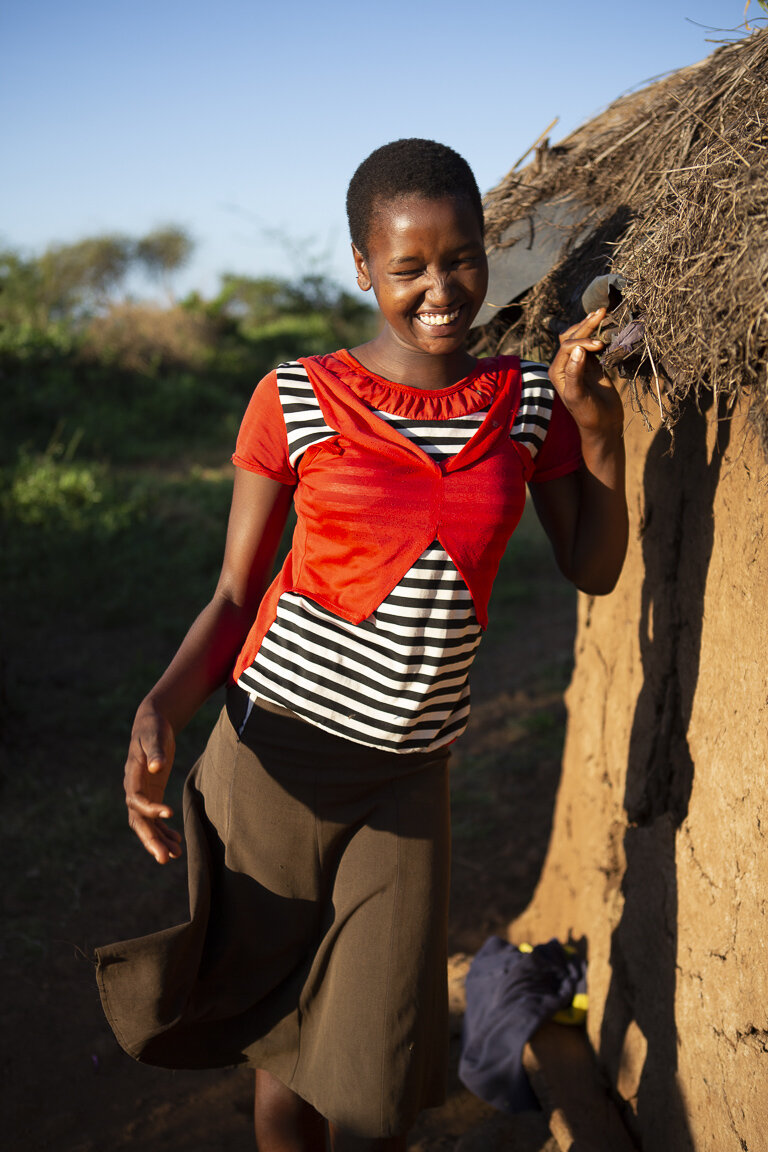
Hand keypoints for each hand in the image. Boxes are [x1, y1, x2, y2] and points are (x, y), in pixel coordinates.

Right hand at [124, 702, 182, 863]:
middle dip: (150, 839)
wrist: (149, 725)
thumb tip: (156, 766)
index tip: (170, 812)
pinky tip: (176, 842)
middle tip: (164, 858)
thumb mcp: (155, 735)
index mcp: (132, 775)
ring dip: (158, 840)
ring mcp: (141, 794)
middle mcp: (133, 789)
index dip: (150, 808)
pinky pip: (154, 819)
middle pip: (138, 820)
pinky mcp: (151, 795)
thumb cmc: (152, 728)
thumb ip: (155, 751)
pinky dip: (164, 831)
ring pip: (146, 824)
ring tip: (174, 855)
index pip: (136, 799)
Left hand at [548, 309, 623, 438]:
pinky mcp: (591, 365)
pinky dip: (599, 334)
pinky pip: (592, 345)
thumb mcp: (578, 396)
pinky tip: (607, 326)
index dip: (582, 341)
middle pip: (572, 337)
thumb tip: (578, 349)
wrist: (603, 425)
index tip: (600, 345)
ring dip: (590, 325)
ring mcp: (579, 363)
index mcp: (557, 371)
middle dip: (586, 324)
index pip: (567, 347)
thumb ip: (575, 373)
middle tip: (602, 311)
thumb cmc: (587, 414)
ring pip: (581, 337)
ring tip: (602, 312)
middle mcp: (565, 364)